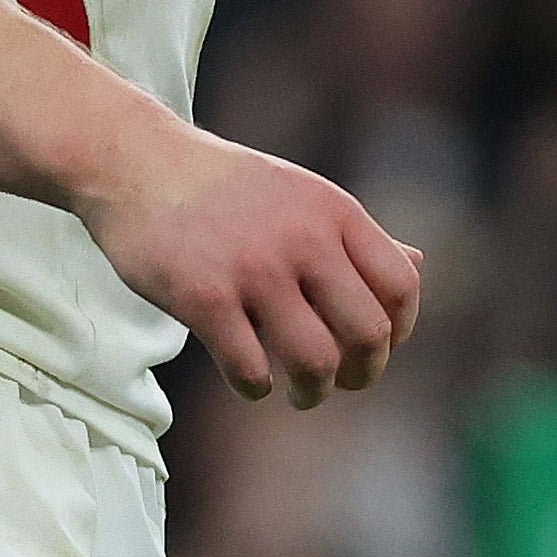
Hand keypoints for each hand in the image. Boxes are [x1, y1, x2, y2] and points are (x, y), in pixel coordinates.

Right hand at [79, 122, 420, 408]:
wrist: (137, 163)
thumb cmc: (225, 187)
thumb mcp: (302, 195)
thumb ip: (356, 236)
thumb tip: (420, 263)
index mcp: (335, 212)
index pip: (401, 285)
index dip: (401, 332)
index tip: (378, 349)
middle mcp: (303, 238)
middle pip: (368, 333)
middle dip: (363, 373)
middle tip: (343, 382)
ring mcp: (253, 269)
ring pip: (314, 361)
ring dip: (313, 392)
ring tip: (302, 393)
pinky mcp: (203, 297)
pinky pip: (250, 370)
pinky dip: (257, 388)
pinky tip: (251, 381)